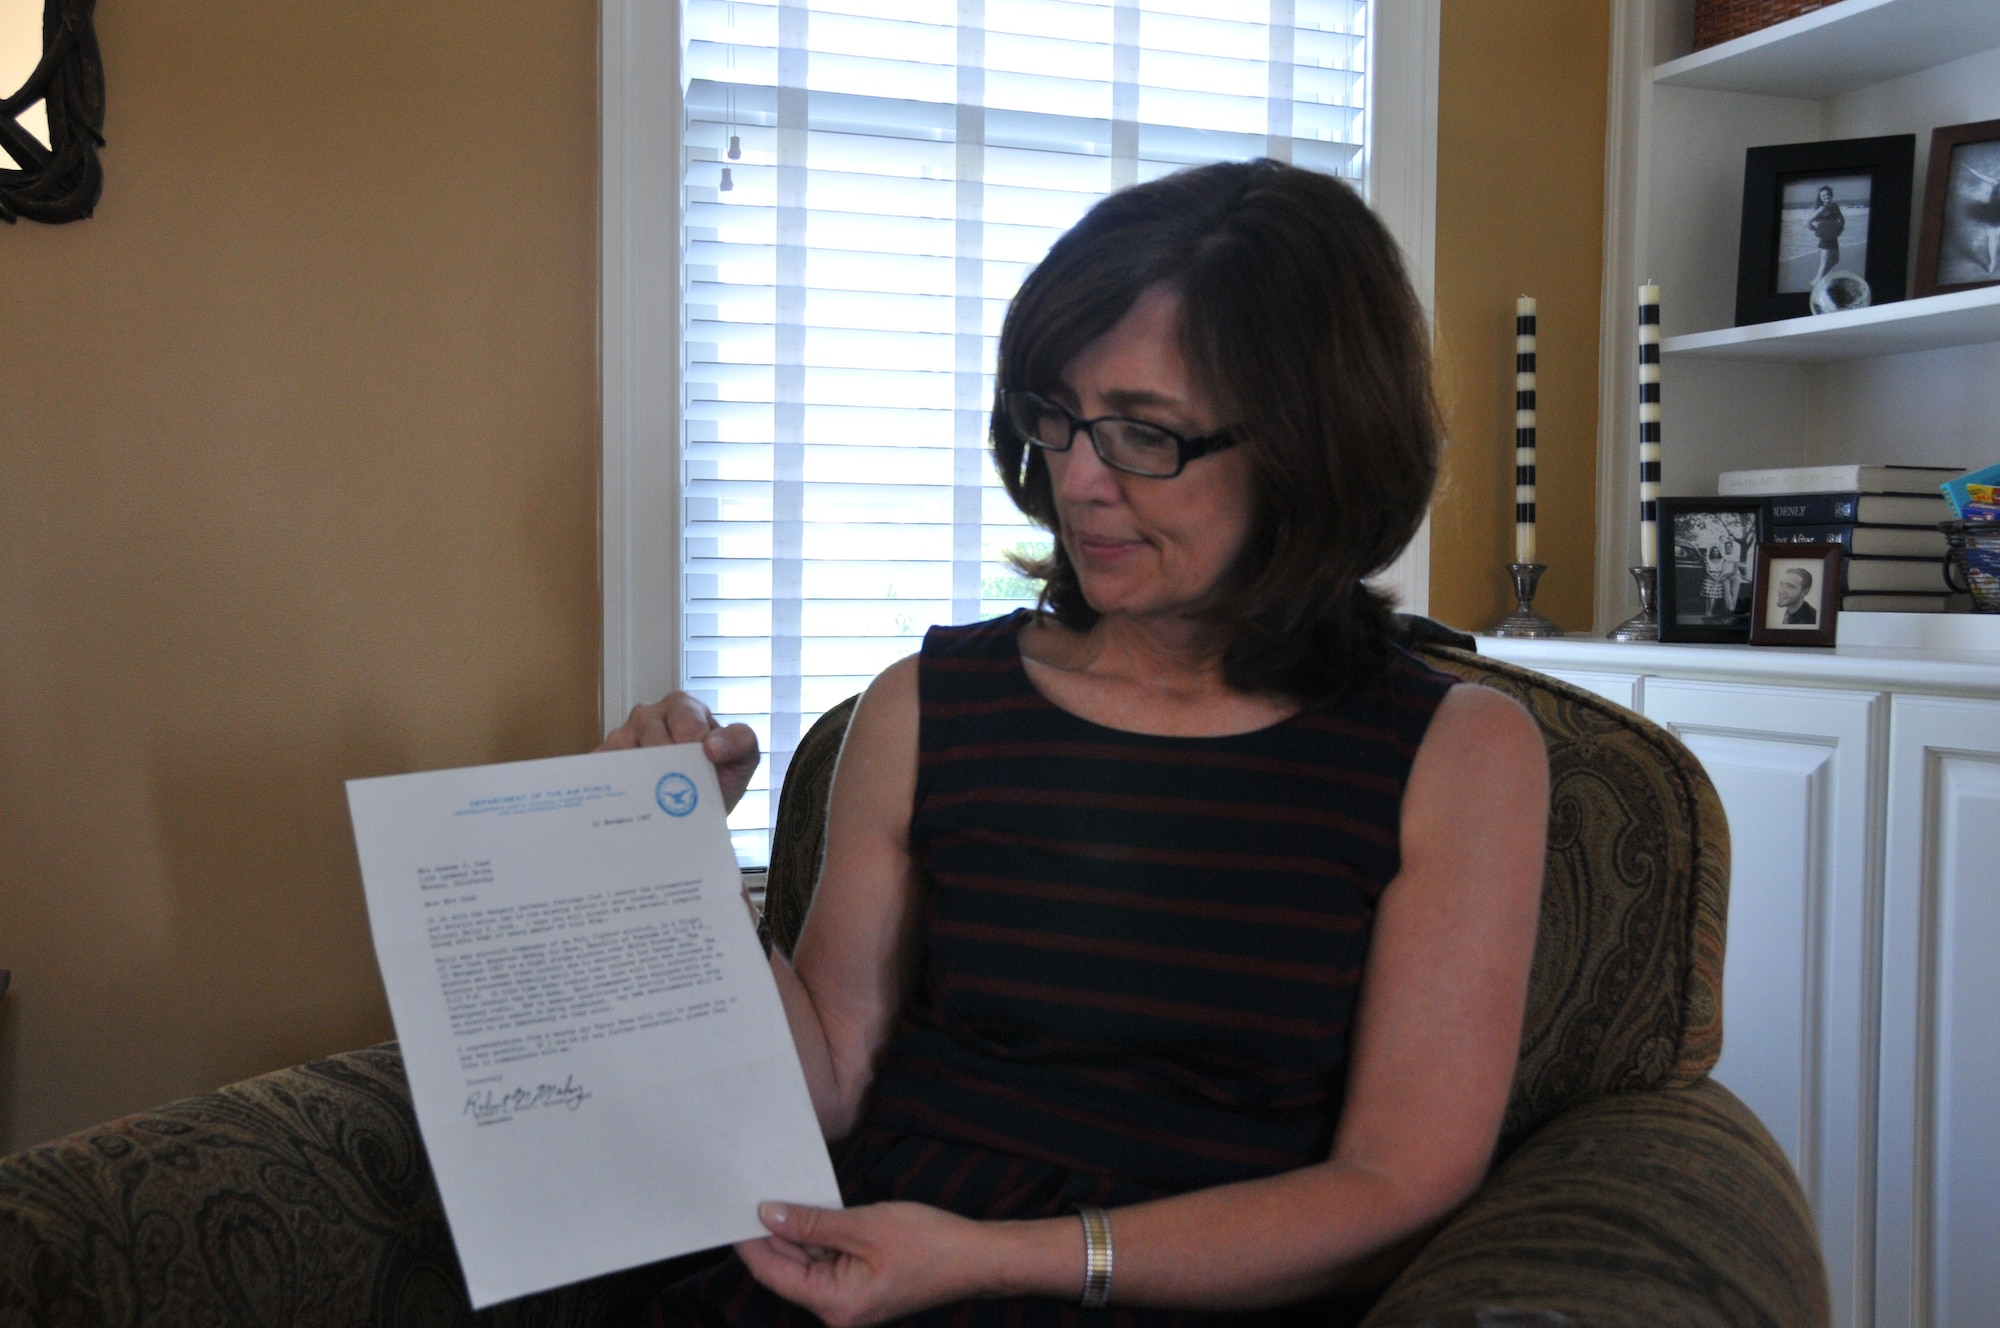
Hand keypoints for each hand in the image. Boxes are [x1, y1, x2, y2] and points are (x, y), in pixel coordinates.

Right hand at [597, 692, 759, 813]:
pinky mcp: (603, 759)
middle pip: (649, 730)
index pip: (685, 717)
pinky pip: (599, 767)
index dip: (692, 741)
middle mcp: (649, 716)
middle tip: (675, 785)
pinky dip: (610, 785)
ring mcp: (623, 736)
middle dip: (666, 761)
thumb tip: (712, 746)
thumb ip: (740, 742)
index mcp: (683, 707)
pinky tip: (625, 802)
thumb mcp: (742, 760)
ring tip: (652, 798)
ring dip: (637, 775)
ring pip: (622, 747)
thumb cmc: (717, 779)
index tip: (701, 762)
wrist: (694, 812)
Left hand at [736, 1201, 1001, 1327]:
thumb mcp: (864, 1225)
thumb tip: (768, 1215)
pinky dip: (819, 1238)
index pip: (774, 1273)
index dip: (750, 1242)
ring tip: (782, 1195)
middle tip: (753, 1193)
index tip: (730, 1211)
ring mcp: (850, 1301)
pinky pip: (828, 1262)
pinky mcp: (862, 1287)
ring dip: (797, 1233)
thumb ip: (813, 1223)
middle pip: (788, 1270)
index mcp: (835, 1304)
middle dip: (773, 1233)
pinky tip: (812, 1211)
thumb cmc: (928, 1243)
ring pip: (808, 1264)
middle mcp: (837, 1310)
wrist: (977, 1256)